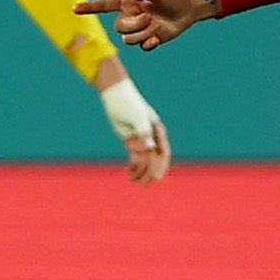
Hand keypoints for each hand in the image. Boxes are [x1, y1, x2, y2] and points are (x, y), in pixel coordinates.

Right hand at [75, 0, 218, 50]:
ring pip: (127, 40)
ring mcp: (139, 30)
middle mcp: (130, 17)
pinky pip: (141, 47)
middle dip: (132, 25)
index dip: (90, 7)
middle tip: (148, 18)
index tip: (74, 8)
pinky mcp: (148, 40)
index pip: (104, 6)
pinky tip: (157, 38)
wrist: (186, 9)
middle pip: (118, 27)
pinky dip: (148, 43)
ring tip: (154, 26)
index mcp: (128, 3)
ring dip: (141, 34)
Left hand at [94, 68, 170, 182]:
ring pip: (145, 160)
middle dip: (151, 172)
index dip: (160, 166)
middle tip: (144, 184)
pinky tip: (129, 173)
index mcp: (157, 131)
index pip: (162, 152)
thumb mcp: (137, 118)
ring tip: (133, 180)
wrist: (116, 94)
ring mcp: (142, 139)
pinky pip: (135, 156)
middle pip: (155, 159)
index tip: (155, 178)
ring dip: (141, 171)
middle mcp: (152, 136)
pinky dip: (134, 166)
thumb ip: (145, 133)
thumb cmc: (129, 103)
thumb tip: (152, 148)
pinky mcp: (132, 140)